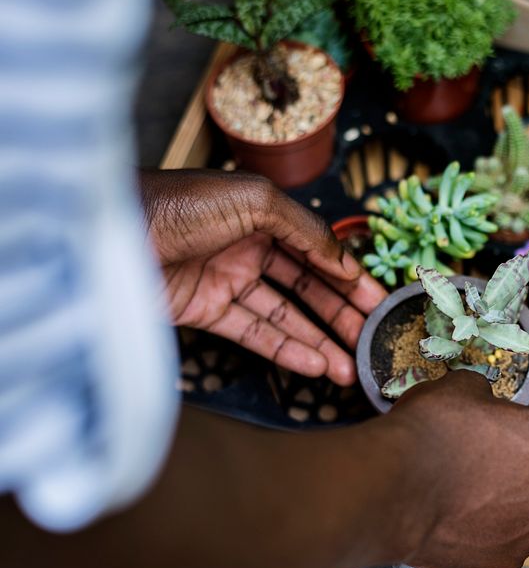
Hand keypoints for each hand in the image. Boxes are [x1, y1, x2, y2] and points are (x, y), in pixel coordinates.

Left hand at [141, 169, 385, 384]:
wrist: (108, 236)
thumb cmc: (178, 204)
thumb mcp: (255, 200)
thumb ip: (305, 230)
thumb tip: (345, 262)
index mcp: (261, 214)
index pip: (318, 250)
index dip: (350, 277)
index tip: (380, 304)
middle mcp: (246, 246)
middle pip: (307, 286)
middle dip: (342, 315)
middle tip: (373, 341)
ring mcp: (225, 280)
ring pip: (284, 315)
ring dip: (320, 341)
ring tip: (350, 368)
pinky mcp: (204, 311)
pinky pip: (254, 333)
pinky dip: (286, 350)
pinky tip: (315, 365)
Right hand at [384, 371, 528, 567]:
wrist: (395, 487)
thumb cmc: (438, 431)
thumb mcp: (467, 387)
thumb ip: (490, 397)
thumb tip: (483, 405)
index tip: (520, 422)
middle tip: (495, 454)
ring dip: (513, 499)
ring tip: (471, 486)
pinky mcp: (505, 565)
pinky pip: (504, 541)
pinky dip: (488, 530)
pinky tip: (458, 514)